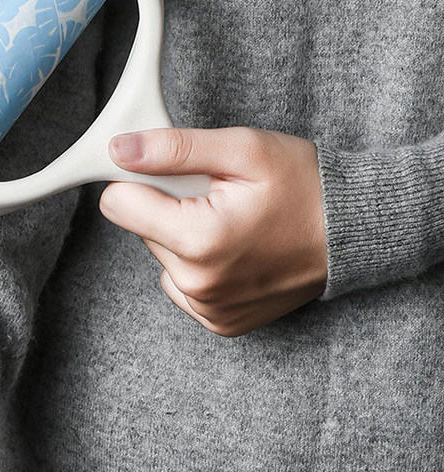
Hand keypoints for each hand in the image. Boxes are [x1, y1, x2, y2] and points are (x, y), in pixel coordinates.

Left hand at [100, 126, 327, 336]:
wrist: (353, 233)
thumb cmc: (305, 185)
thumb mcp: (243, 149)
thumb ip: (174, 148)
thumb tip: (119, 150)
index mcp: (199, 240)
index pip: (118, 204)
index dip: (140, 177)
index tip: (173, 170)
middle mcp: (199, 284)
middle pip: (140, 228)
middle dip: (168, 204)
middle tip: (217, 193)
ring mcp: (209, 309)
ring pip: (160, 256)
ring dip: (183, 234)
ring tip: (231, 219)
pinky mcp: (220, 322)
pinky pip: (181, 284)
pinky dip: (199, 263)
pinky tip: (235, 247)